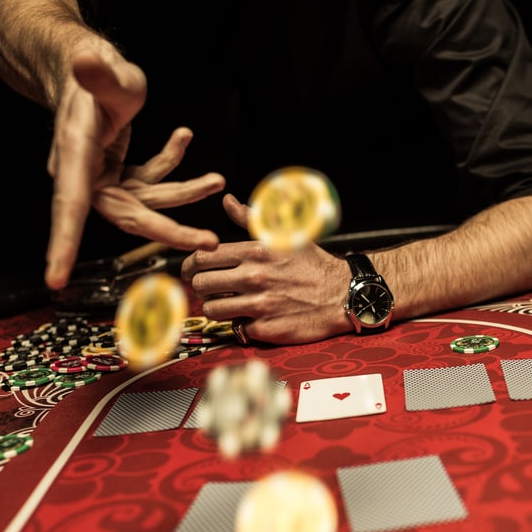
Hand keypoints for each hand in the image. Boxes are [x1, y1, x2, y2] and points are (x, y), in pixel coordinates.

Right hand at [45, 50, 222, 289]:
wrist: (86, 64)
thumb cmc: (92, 68)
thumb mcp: (103, 71)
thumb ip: (97, 74)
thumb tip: (85, 61)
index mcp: (74, 157)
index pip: (69, 207)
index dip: (63, 245)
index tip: (55, 280)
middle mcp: (85, 174)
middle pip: (128, 215)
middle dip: (170, 231)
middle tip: (208, 242)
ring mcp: (103, 176)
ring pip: (148, 201)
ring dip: (185, 192)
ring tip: (218, 180)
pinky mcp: (118, 171)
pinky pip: (150, 179)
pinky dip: (170, 162)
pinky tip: (184, 136)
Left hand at [181, 194, 352, 344]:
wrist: (343, 295)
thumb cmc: (314, 265)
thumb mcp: (286, 235)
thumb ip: (251, 219)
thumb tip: (228, 201)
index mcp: (255, 251)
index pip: (202, 257)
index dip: (189, 265)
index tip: (191, 271)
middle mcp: (254, 277)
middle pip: (200, 284)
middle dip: (199, 287)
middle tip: (206, 289)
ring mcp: (259, 305)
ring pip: (212, 309)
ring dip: (215, 307)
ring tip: (226, 304)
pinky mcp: (266, 329)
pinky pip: (236, 329)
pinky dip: (240, 325)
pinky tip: (251, 317)